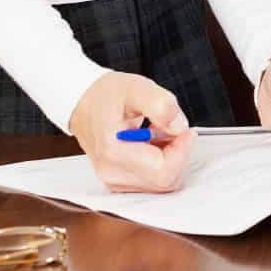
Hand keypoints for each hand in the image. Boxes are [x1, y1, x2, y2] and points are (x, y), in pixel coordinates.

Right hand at [69, 71, 195, 192]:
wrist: (85, 102)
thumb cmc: (108, 95)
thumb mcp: (137, 88)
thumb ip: (161, 105)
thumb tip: (179, 127)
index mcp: (114, 152)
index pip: (163, 170)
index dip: (182, 150)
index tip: (186, 129)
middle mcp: (112, 173)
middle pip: (164, 181)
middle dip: (178, 154)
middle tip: (174, 127)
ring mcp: (114, 180)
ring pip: (160, 183)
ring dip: (170, 157)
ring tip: (159, 130)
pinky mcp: (119, 181)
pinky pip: (151, 180)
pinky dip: (160, 162)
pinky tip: (153, 141)